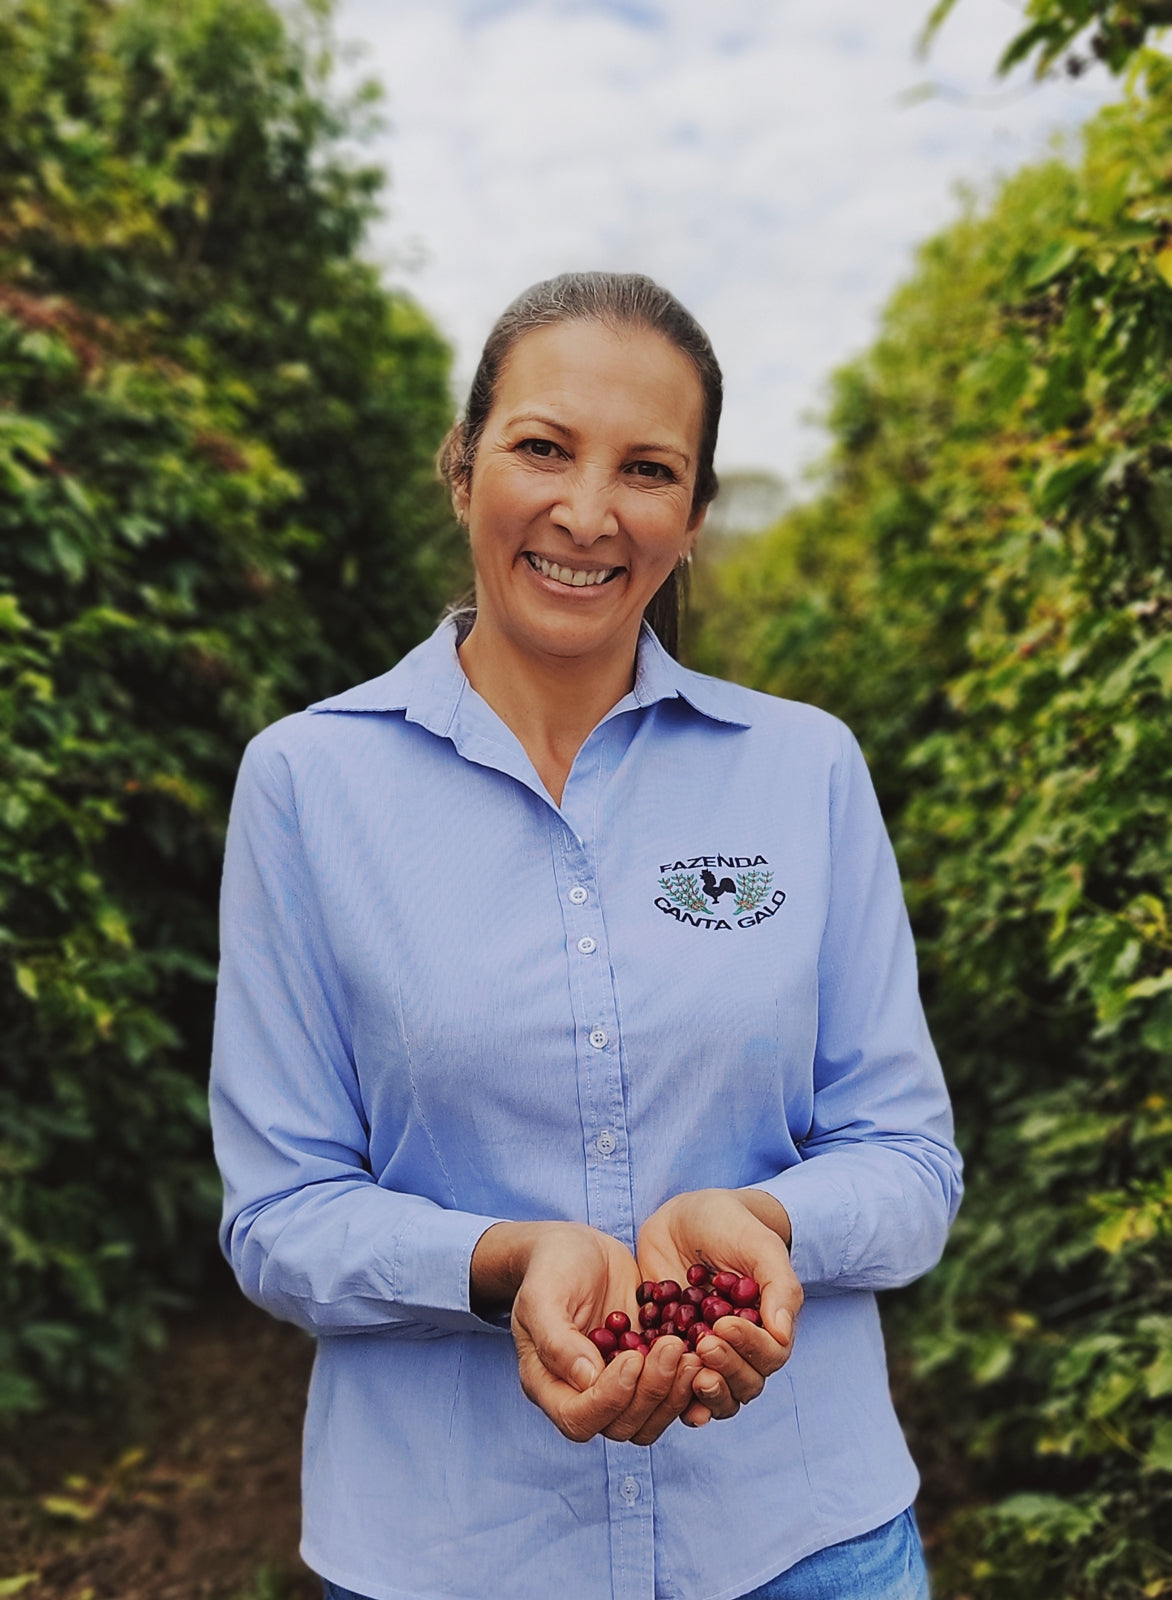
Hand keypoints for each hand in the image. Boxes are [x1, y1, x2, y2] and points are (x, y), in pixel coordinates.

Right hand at [471, 1221, 701, 1445]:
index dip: (610, 1399)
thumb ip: (557, 1339)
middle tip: (674, 1347)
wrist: (576, 1248)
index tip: (632, 1357)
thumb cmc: (551, 1268)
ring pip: (650, 1418)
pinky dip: (688, 1383)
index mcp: (550, 1384)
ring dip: (674, 1392)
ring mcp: (617, 1384)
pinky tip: (703, 1353)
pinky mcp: (645, 1369)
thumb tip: (587, 1379)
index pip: (579, 1419)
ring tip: (691, 1352)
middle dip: (652, 1391)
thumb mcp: (544, 1295)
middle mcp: (583, 1394)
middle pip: (621, 1425)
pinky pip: (669, 1394)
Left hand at [637, 1188, 801, 1427]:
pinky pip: (671, 1382)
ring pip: (710, 1394)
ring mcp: (703, 1353)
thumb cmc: (731, 1226)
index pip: (768, 1356)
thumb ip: (779, 1287)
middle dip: (725, 1371)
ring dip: (701, 1392)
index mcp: (767, 1327)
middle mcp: (738, 1349)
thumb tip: (783, 1334)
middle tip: (704, 1344)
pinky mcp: (670, 1351)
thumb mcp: (759, 1245)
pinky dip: (665, 1388)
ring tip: (687, 1371)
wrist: (684, 1217)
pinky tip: (654, 1381)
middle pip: (742, 1385)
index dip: (749, 1348)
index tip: (724, 1324)